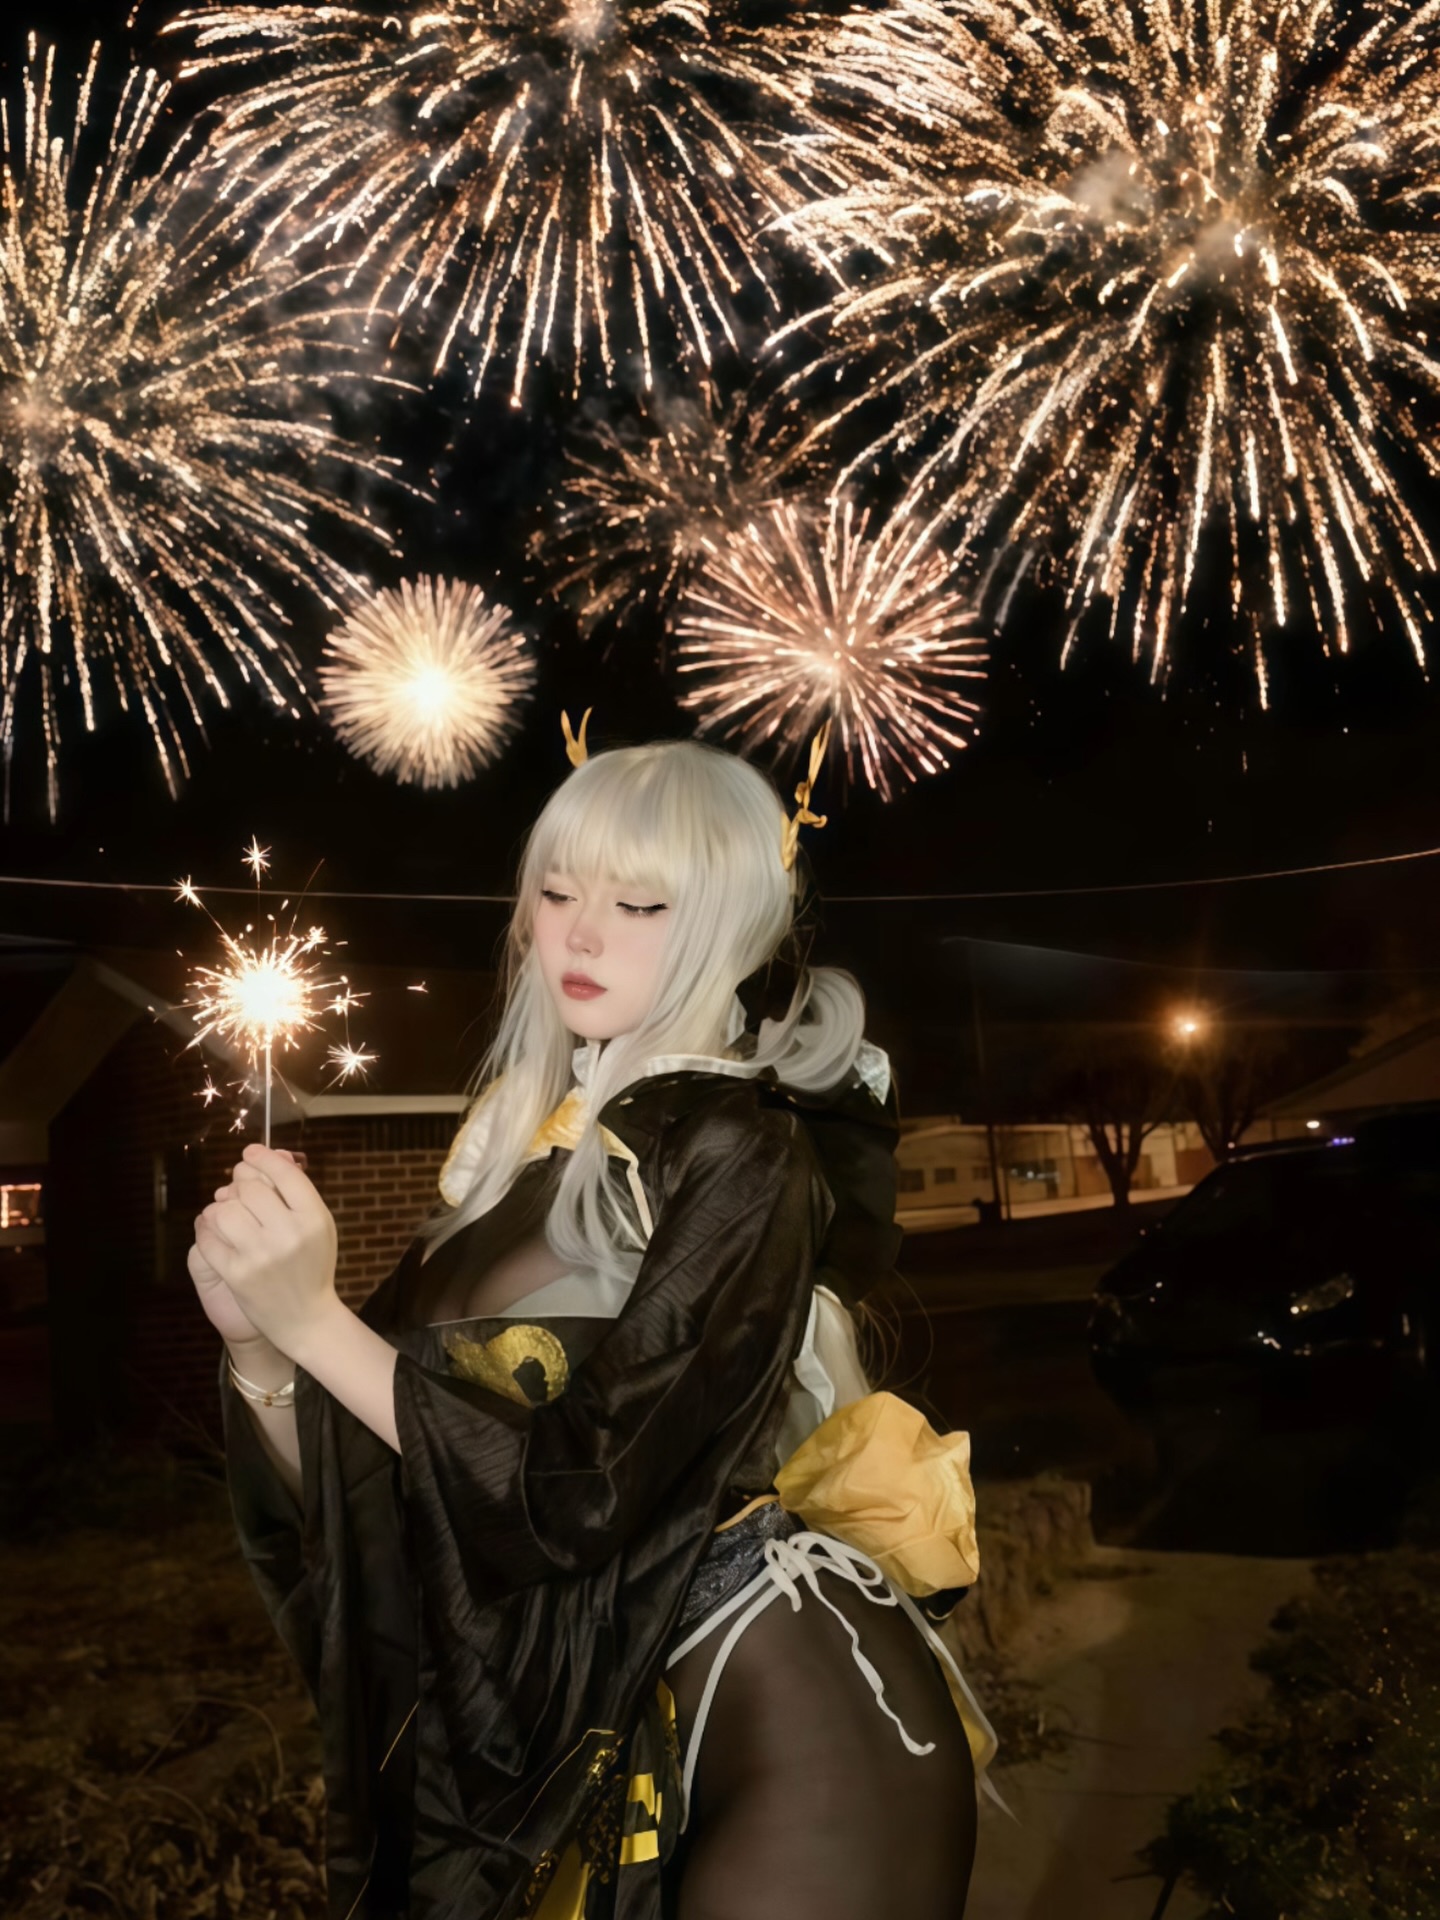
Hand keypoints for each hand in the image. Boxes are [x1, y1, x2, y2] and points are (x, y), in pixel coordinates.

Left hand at [189, 1148, 305, 1349]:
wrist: (306, 1319)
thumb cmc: (311, 1265)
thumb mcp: (318, 1226)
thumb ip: (297, 1191)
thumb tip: (273, 1155)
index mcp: (314, 1218)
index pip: (284, 1173)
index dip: (263, 1157)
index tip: (250, 1153)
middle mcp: (289, 1234)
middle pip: (250, 1188)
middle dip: (239, 1183)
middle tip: (238, 1188)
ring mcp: (261, 1255)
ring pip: (224, 1210)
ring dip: (221, 1208)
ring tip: (228, 1215)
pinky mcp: (237, 1274)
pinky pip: (208, 1238)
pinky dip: (208, 1232)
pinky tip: (217, 1234)